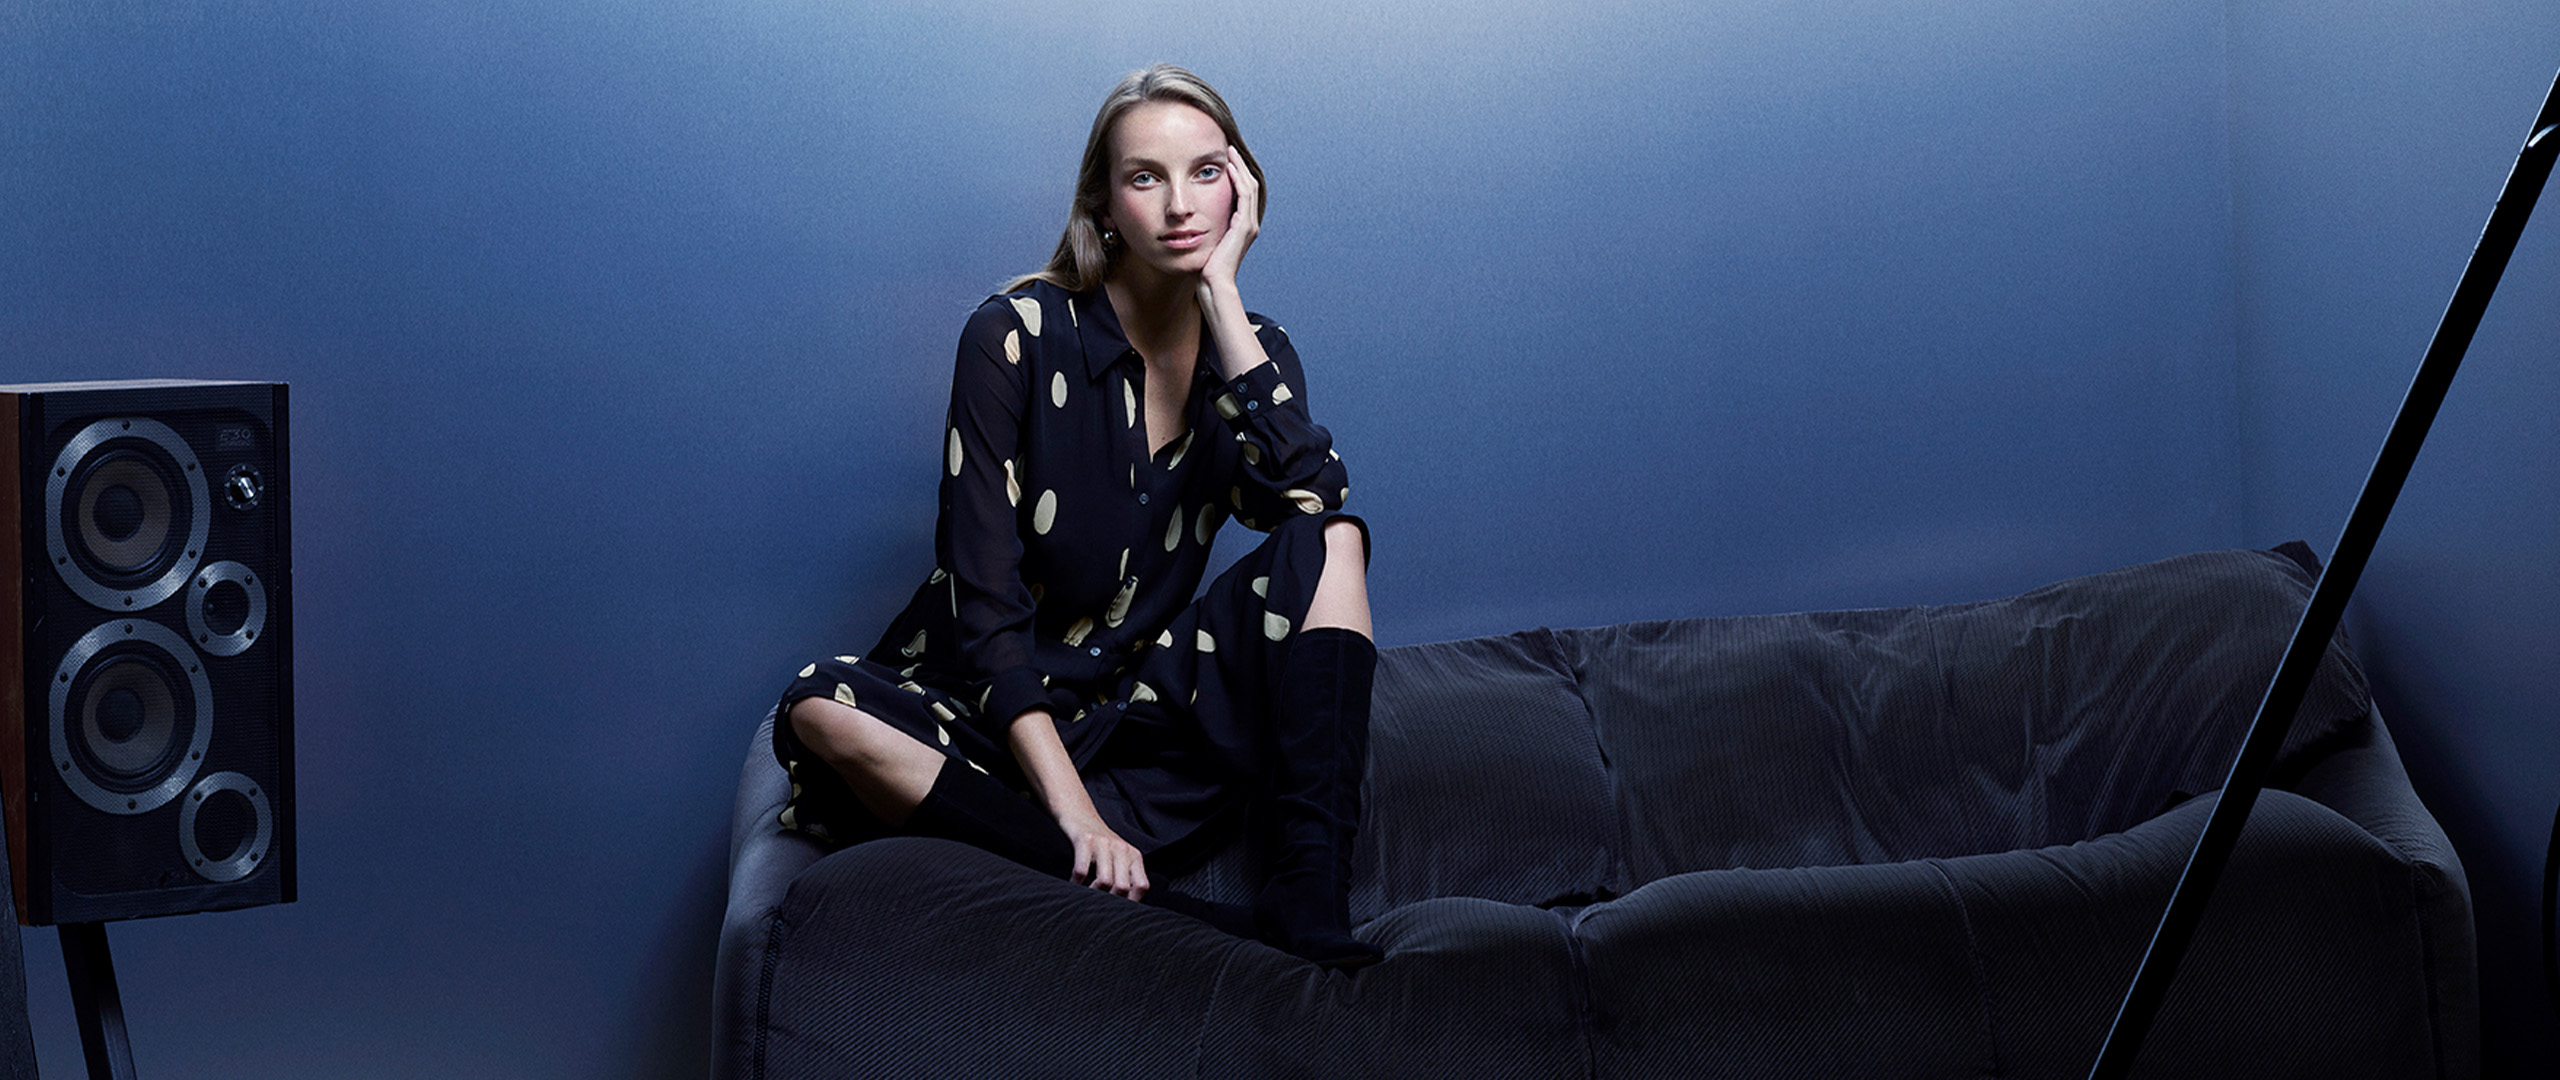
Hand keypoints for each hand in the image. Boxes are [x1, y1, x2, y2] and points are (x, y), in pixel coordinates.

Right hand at [1055, 808, 1149, 901]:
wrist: (1080, 814)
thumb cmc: (1099, 842)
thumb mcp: (1118, 856)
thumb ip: (1125, 876)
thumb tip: (1124, 905)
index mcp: (1134, 855)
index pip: (1142, 885)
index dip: (1132, 902)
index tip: (1119, 909)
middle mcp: (1122, 849)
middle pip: (1123, 887)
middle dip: (1110, 901)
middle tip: (1099, 904)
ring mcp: (1104, 844)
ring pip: (1105, 881)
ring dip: (1093, 893)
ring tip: (1086, 895)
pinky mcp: (1085, 840)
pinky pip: (1081, 871)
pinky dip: (1075, 883)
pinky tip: (1073, 884)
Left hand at [1199, 144, 1258, 294]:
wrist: (1213, 282)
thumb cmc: (1206, 266)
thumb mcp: (1206, 240)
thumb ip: (1206, 227)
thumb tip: (1193, 216)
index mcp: (1242, 226)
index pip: (1244, 193)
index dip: (1237, 174)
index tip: (1226, 160)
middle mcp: (1249, 224)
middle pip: (1250, 185)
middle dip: (1240, 166)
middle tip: (1230, 149)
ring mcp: (1249, 225)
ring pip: (1250, 187)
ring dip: (1240, 168)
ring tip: (1230, 153)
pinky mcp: (1244, 226)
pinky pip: (1244, 196)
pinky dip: (1238, 180)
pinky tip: (1229, 168)